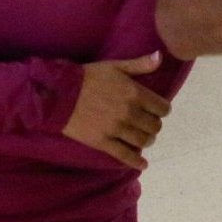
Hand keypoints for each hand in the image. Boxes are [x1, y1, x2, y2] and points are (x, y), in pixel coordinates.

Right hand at [62, 53, 170, 170]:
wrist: (59, 94)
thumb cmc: (88, 77)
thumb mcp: (115, 66)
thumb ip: (140, 64)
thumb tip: (161, 57)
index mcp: (135, 93)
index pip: (162, 108)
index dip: (162, 110)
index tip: (158, 110)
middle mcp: (130, 113)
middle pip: (154, 126)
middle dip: (154, 125)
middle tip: (147, 124)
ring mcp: (116, 129)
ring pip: (143, 141)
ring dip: (147, 140)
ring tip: (143, 138)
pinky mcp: (103, 142)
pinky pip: (124, 155)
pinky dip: (136, 162)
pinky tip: (143, 164)